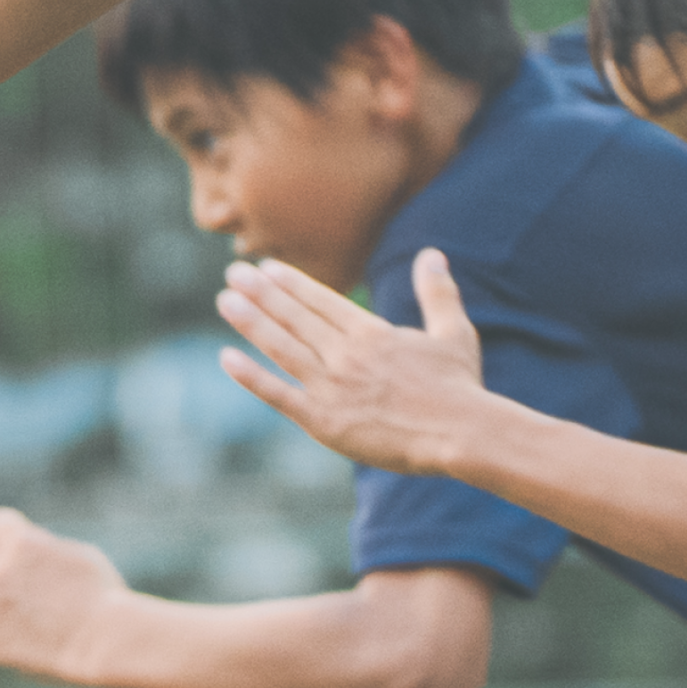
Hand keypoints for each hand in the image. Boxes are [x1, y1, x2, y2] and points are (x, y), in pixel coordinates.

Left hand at [0, 507, 127, 683]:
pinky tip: (3, 627)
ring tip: (3, 602)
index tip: (15, 549)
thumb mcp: (75, 555)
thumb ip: (38, 548)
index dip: (4, 536)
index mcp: (21, 542)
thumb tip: (15, 549)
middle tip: (7, 578)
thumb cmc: (100, 596)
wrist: (106, 642)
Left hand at [216, 247, 484, 472]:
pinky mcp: (324, 421)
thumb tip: (432, 254)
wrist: (460, 433)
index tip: (267, 268)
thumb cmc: (460, 386)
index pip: (322, 300)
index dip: (291, 283)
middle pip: (295, 317)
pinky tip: (227, 358)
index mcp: (372, 333)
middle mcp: (346, 354)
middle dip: (261, 293)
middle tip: (234, 272)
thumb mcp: (454, 331)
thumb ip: (437, 292)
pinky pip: (279, 394)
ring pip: (282, 347)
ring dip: (251, 322)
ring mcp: (332, 387)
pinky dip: (251, 376)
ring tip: (225, 300)